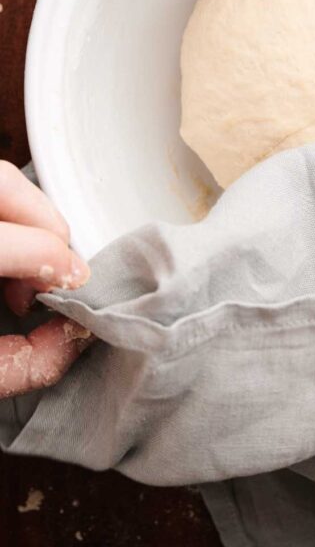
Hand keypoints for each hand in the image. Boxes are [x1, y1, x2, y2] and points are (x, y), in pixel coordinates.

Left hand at [0, 161, 91, 398]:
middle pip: (5, 185)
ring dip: (26, 217)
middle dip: (45, 226)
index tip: (76, 284)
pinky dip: (8, 217)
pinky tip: (3, 262)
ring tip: (20, 274)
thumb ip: (26, 362)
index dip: (57, 261)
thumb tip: (74, 338)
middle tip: (50, 274)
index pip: (18, 243)